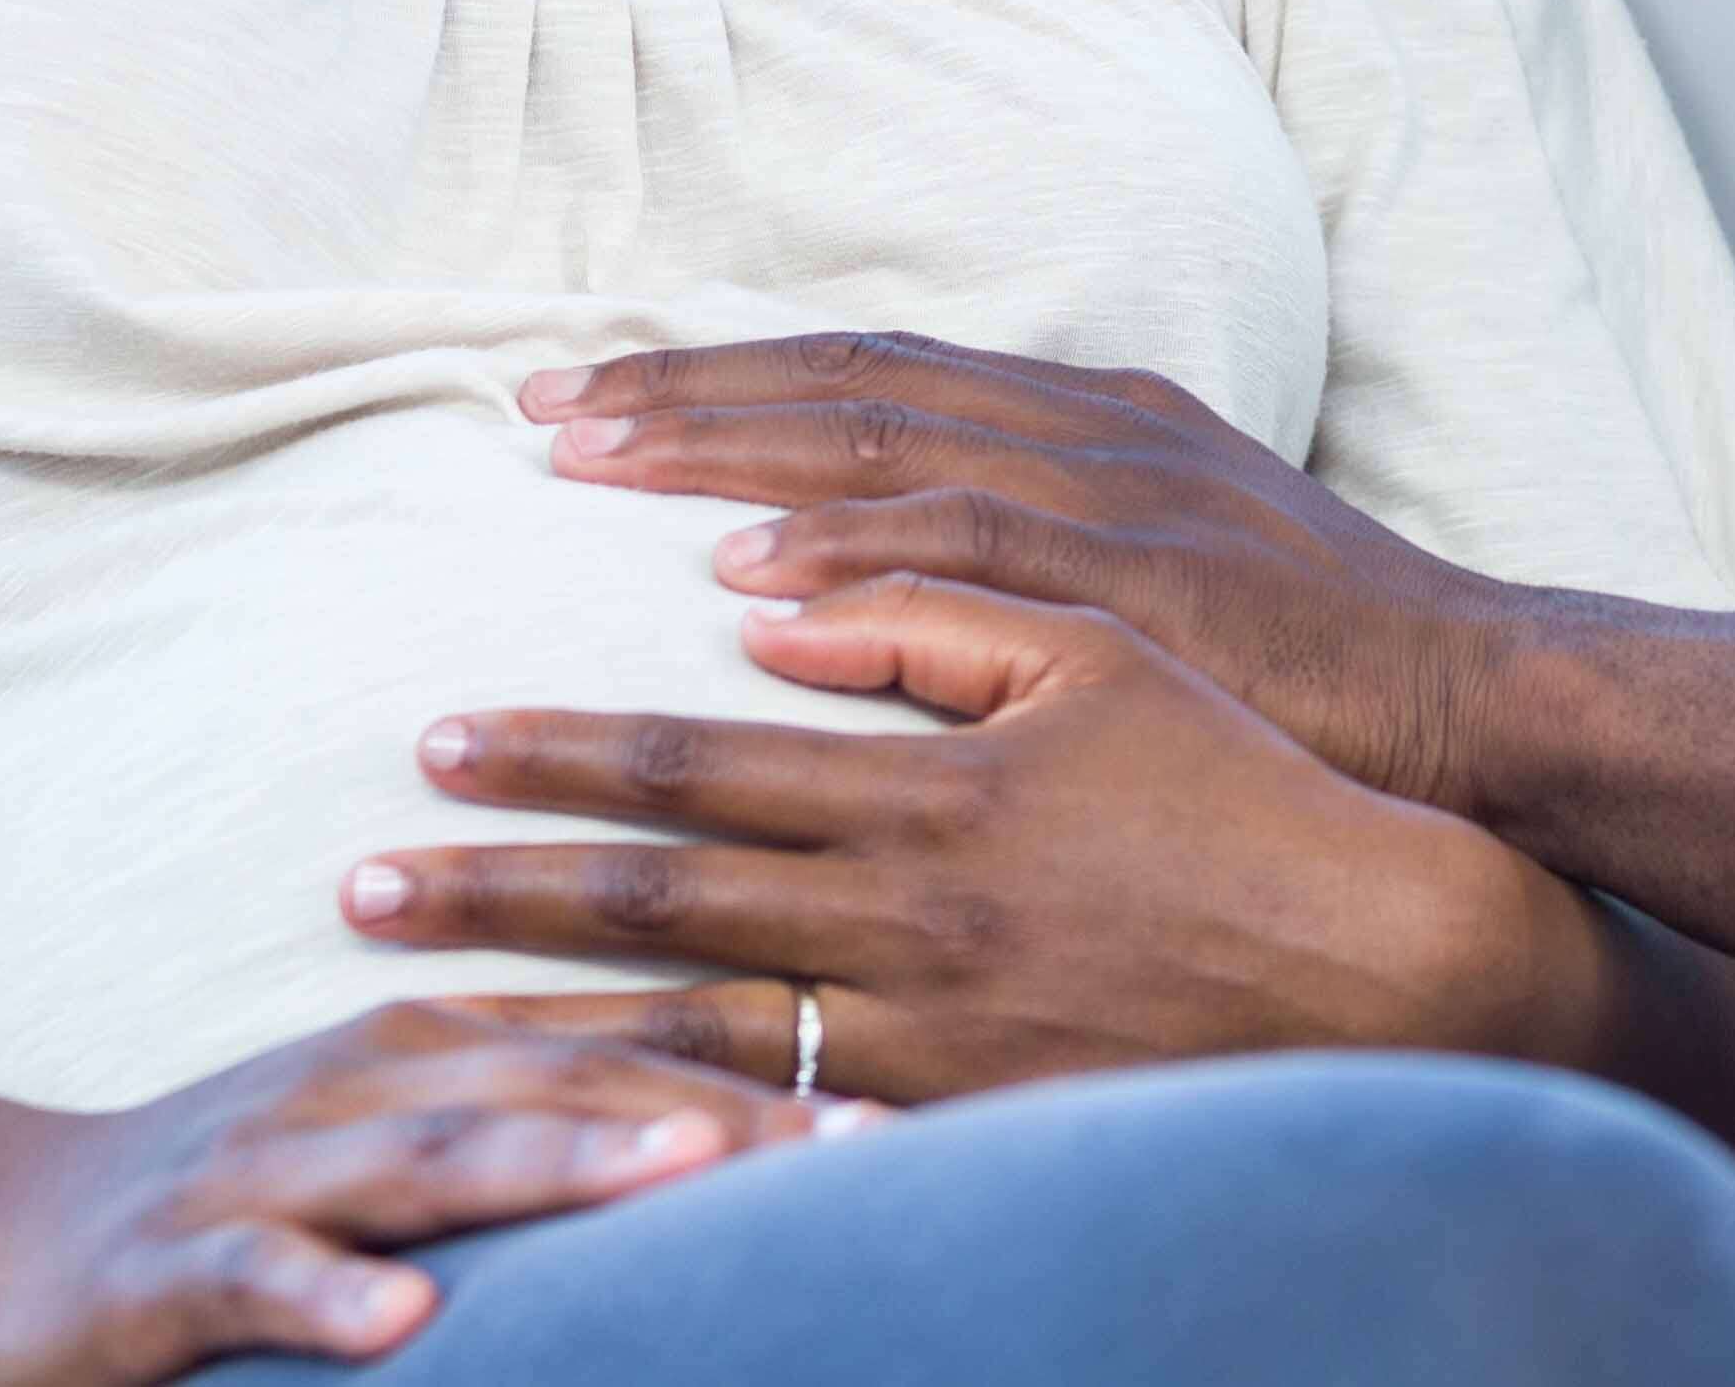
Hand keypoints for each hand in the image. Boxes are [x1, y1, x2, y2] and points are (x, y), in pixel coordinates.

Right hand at [0, 1004, 818, 1386]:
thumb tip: (724, 1146)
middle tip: (852, 1141)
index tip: (902, 1114)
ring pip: (439, 1158)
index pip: (635, 1054)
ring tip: (682, 1169)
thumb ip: (540, 1132)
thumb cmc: (244, 1194)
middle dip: (716, 1110)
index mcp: (444, 1046)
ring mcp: (273, 1167)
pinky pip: (261, 1280)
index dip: (766, 1078)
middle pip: (573, 1087)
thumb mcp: (402, 1140)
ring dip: (562, 1163)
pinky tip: (405, 1321)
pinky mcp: (168, 1270)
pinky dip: (333, 1294)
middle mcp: (375, 1080)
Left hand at [347, 581, 1584, 1100]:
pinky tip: (572, 1153)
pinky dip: (663, 1140)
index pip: (698, 756)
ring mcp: (926, 1034)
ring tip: (408, 1023)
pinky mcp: (959, 1122)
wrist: (1379, 953)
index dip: (561, 748)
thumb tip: (763, 581)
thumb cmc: (1248, 778)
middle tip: (355, 893)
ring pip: (688, 1029)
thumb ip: (933, 605)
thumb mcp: (1104, 647)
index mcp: (930, 777)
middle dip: (495, 891)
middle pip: (659, 899)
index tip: (437, 744)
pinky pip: (784, 1138)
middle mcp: (907, 907)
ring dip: (539, 1021)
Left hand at [521, 330, 1510, 815]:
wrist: (1482, 708)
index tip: (597, 396)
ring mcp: (1112, 502)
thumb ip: (1053, 550)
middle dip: (686, 393)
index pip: (873, 369)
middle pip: (846, 384)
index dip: (731, 376)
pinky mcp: (1135, 592)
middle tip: (540, 409)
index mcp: (1097, 418)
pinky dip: (851, 549)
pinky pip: (967, 555)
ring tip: (583, 467)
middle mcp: (1091, 433)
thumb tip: (901, 558)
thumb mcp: (1184, 567)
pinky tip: (745, 570)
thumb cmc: (1330, 668)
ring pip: (876, 443)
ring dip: (720, 449)